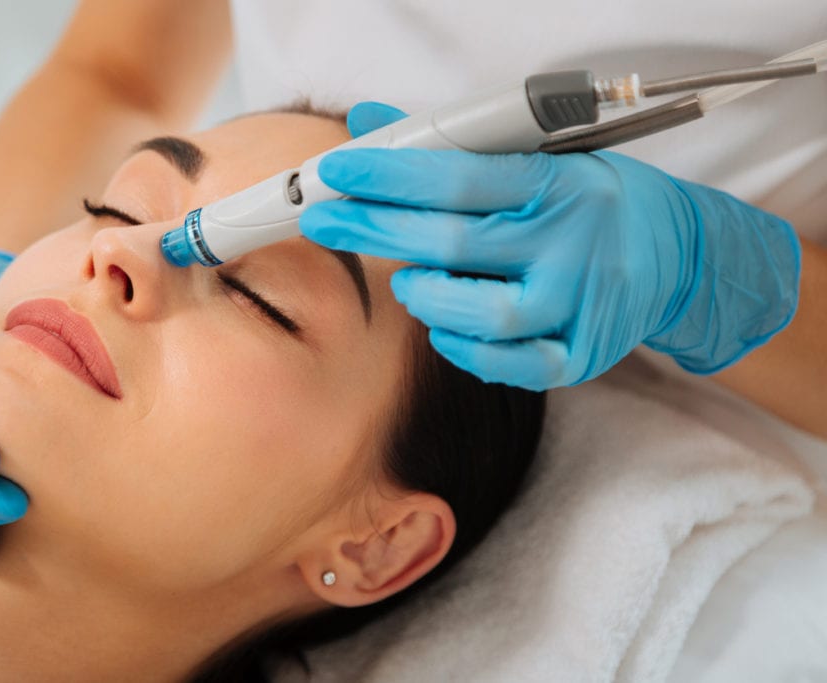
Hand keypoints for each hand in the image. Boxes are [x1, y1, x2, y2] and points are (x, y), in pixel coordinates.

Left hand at [299, 102, 799, 389]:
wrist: (677, 256)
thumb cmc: (591, 201)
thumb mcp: (537, 157)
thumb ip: (453, 146)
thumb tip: (371, 123)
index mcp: (558, 184)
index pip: (459, 177)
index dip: (389, 174)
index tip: (336, 172)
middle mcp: (572, 243)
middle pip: (454, 242)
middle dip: (375, 229)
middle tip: (326, 220)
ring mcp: (580, 303)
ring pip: (483, 314)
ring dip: (426, 296)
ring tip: (405, 281)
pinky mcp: (582, 354)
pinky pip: (514, 365)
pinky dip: (466, 349)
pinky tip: (443, 328)